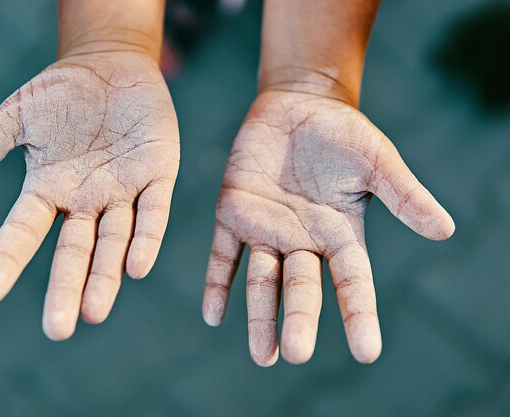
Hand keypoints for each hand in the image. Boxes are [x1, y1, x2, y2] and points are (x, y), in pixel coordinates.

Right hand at [0, 51, 179, 339]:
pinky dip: (145, 238)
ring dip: (106, 276)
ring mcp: (123, 190)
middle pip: (74, 251)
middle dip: (66, 288)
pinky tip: (136, 267)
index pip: (24, 231)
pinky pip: (152, 212)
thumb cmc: (64, 91)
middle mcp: (86, 199)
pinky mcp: (157, 175)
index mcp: (50, 188)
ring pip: (114, 242)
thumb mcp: (19, 114)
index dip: (7, 260)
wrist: (112, 65)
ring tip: (94, 313)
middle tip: (57, 331)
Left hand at [202, 91, 453, 364]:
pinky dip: (218, 283)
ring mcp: (266, 229)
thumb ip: (404, 194)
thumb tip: (445, 230)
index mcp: (339, 234)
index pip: (352, 281)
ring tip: (260, 355)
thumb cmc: (343, 133)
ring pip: (262, 279)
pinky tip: (213, 316)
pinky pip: (223, 254)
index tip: (366, 351)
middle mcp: (302, 240)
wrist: (297, 105)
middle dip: (298, 319)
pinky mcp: (234, 213)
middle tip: (294, 354)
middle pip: (301, 287)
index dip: (359, 315)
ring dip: (259, 315)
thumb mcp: (377, 161)